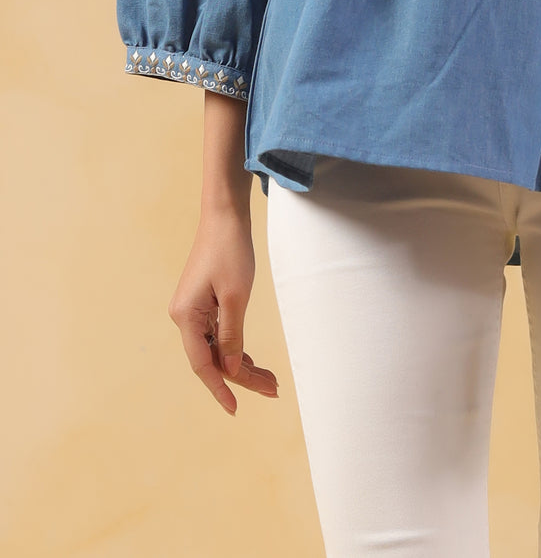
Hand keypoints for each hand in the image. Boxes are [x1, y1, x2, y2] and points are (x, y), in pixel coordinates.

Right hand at [167, 206, 279, 413]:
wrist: (225, 216)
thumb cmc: (230, 250)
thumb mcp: (236, 296)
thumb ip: (232, 335)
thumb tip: (233, 368)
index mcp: (185, 316)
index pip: (203, 364)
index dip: (220, 388)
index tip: (236, 409)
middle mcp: (184, 316)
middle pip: (212, 358)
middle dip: (242, 377)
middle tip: (272, 390)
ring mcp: (193, 309)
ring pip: (217, 347)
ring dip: (242, 364)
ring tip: (270, 381)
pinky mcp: (203, 302)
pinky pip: (218, 334)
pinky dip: (236, 347)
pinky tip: (254, 362)